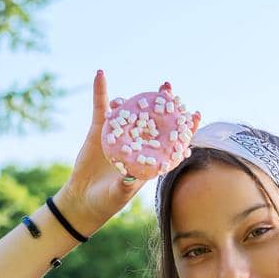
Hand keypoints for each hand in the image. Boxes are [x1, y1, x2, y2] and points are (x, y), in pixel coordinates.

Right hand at [56, 70, 195, 231]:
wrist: (83, 200)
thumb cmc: (106, 201)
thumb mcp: (117, 195)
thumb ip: (124, 186)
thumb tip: (130, 177)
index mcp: (149, 160)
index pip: (171, 142)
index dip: (184, 129)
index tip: (195, 114)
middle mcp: (137, 145)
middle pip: (154, 121)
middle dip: (163, 104)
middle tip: (167, 86)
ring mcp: (118, 135)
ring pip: (130, 112)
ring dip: (136, 99)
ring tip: (143, 90)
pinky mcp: (99, 131)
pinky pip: (100, 108)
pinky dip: (100, 92)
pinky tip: (101, 75)